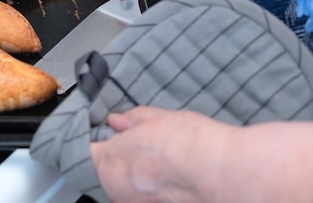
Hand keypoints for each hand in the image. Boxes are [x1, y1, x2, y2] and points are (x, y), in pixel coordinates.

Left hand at [90, 106, 234, 202]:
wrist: (224, 173)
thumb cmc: (190, 144)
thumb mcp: (155, 118)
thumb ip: (131, 121)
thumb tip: (117, 121)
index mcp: (108, 165)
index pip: (88, 152)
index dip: (102, 142)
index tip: (113, 135)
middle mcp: (118, 193)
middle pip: (109, 172)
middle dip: (122, 159)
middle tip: (144, 146)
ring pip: (129, 189)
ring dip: (139, 178)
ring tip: (164, 164)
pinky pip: (146, 198)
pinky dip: (155, 191)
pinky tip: (173, 180)